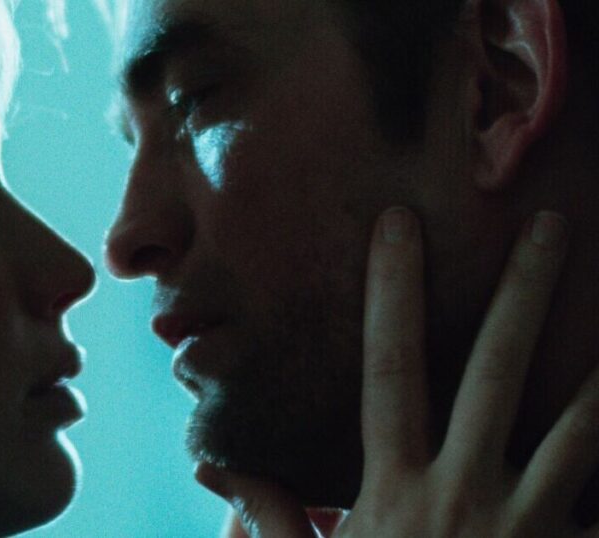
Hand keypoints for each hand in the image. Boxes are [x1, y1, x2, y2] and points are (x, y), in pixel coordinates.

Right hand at [199, 207, 598, 536]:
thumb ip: (272, 518)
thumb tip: (219, 466)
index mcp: (395, 488)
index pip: (389, 370)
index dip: (393, 294)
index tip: (399, 226)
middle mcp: (463, 492)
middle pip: (494, 375)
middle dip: (521, 296)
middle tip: (548, 226)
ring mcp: (524, 526)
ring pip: (575, 431)